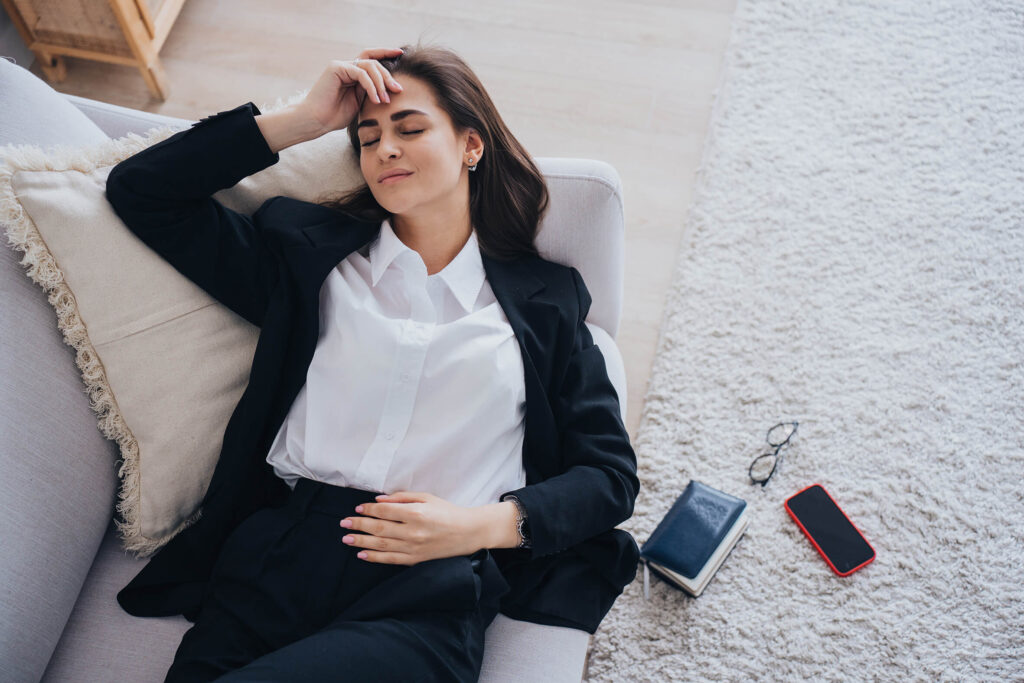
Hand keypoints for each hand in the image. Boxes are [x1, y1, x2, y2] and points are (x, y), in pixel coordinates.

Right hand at [297, 48, 404, 134]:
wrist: (316, 121)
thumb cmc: (335, 116)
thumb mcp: (360, 103)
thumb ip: (371, 92)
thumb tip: (390, 88)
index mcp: (352, 73)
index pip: (371, 58)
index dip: (385, 53)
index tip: (400, 53)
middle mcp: (347, 66)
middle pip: (374, 62)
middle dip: (388, 76)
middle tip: (398, 90)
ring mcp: (341, 65)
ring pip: (369, 66)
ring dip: (381, 83)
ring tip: (385, 100)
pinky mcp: (336, 68)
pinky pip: (361, 73)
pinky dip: (371, 86)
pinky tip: (375, 99)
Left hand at [339, 491, 482, 564]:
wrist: (468, 532)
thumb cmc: (447, 511)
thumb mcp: (427, 497)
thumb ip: (402, 498)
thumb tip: (379, 500)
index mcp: (416, 513)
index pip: (385, 511)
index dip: (368, 509)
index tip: (357, 508)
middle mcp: (413, 531)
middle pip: (379, 528)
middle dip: (359, 525)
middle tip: (344, 523)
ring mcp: (414, 547)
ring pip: (381, 545)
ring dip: (361, 541)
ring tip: (346, 539)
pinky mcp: (416, 559)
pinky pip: (391, 559)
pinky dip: (375, 557)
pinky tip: (362, 554)